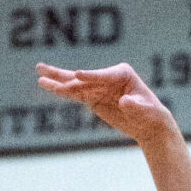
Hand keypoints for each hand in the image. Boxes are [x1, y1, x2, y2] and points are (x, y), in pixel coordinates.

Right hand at [35, 61, 174, 146]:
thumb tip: (125, 101)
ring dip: (57, 82)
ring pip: (74, 84)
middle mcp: (106, 77)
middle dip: (64, 75)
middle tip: (44, 68)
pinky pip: (74, 94)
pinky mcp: (92, 97)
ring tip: (39, 77)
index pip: (103, 75)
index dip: (91, 76)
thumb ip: (135, 105)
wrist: (148, 122)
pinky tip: (47, 86)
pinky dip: (61, 91)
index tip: (78, 75)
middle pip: (82, 76)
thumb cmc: (151, 114)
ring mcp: (97, 87)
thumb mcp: (146, 111)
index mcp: (122, 74)